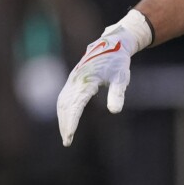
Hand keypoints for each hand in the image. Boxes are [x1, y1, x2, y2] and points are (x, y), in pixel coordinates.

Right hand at [56, 11, 151, 145]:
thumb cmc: (118, 61)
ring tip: (66, 134)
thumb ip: (117, 94)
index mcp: (86, 80)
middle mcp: (75, 80)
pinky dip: (63, 110)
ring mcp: (72, 80)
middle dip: (65, 124)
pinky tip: (66, 119)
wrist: (111, 43)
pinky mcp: (73, 80)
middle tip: (67, 141)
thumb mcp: (121, 78)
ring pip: (62, 102)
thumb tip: (114, 111)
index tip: (69, 136)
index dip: (71, 122)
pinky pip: (64, 97)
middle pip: (65, 106)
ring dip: (62, 118)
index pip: (75, 106)